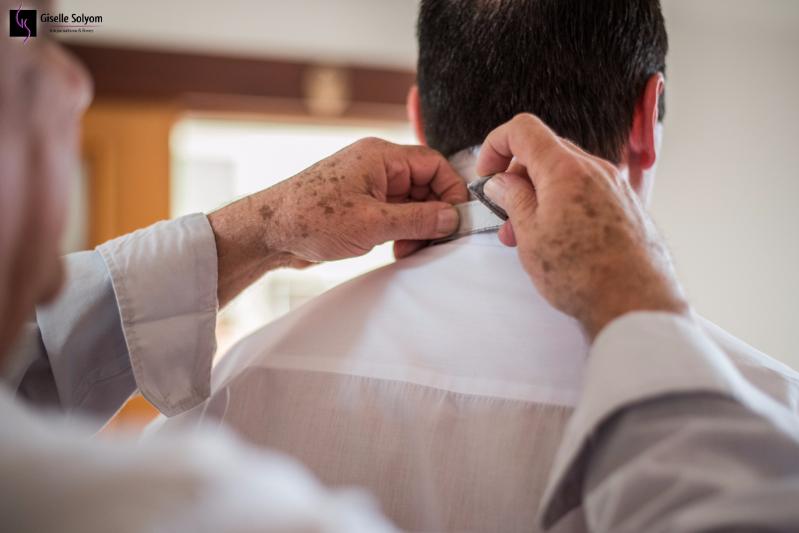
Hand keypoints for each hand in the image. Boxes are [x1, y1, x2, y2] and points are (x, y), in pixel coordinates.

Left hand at [208, 137, 467, 305]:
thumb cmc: (312, 218)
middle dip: (432, 215)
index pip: (433, 165)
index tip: (457, 221)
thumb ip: (418, 219)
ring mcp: (367, 186)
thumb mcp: (372, 223)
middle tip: (432, 243)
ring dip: (416, 228)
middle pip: (424, 185)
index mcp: (381, 157)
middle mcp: (376, 166)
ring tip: (407, 250)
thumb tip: (453, 218)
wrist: (268, 233)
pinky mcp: (359, 205)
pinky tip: (396, 250)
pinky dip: (400, 232)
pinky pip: (393, 215)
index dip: (450, 192)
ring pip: (410, 203)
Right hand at [477, 114, 687, 339]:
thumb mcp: (530, 234)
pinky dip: (563, 202)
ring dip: (539, 193)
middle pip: (545, 150)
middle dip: (517, 176)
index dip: (496, 145)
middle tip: (504, 211)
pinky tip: (557, 236)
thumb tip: (502, 181)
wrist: (634, 301)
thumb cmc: (583, 273)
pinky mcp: (626, 205)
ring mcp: (614, 186)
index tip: (487, 172)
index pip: (523, 130)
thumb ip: (512, 199)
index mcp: (565, 169)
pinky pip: (586, 190)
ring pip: (566, 173)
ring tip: (527, 233)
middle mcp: (595, 168)